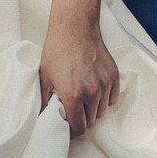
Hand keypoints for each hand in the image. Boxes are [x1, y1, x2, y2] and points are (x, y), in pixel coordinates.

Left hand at [39, 19, 118, 136]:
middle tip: (73, 108)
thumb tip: (42, 118)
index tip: (68, 126)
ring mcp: (105, 84)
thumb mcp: (45, 77)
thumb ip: (44, 101)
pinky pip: (111, 99)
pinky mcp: (113, 77)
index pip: (79, 128)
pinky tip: (93, 89)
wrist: (74, 27)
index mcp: (73, 96)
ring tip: (82, 96)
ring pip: (101, 111)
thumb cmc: (57, 50)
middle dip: (82, 118)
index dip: (72, 130)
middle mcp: (92, 93)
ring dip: (92, 109)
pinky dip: (104, 98)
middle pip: (91, 121)